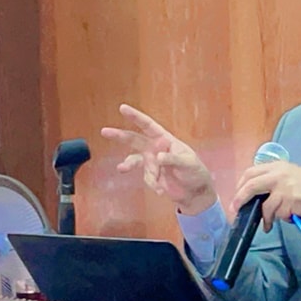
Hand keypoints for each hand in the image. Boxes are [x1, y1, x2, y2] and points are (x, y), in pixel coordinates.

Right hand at [101, 104, 216, 214]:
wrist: (195, 192)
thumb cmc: (195, 172)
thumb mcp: (188, 164)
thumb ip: (173, 159)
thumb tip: (158, 156)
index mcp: (166, 140)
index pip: (149, 126)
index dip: (136, 117)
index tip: (122, 108)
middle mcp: (156, 148)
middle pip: (134, 139)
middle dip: (120, 135)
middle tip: (105, 131)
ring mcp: (152, 162)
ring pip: (134, 160)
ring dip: (128, 165)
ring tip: (122, 168)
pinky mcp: (151, 175)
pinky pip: (146, 178)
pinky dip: (153, 184)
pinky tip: (161, 190)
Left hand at [231, 161, 300, 230]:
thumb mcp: (291, 177)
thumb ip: (274, 181)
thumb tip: (253, 195)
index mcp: (278, 166)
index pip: (250, 172)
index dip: (240, 185)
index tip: (237, 196)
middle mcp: (279, 173)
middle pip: (250, 185)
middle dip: (240, 199)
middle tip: (235, 210)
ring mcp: (284, 186)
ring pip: (264, 205)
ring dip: (264, 217)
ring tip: (268, 224)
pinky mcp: (289, 200)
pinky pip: (276, 214)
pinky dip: (277, 220)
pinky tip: (287, 219)